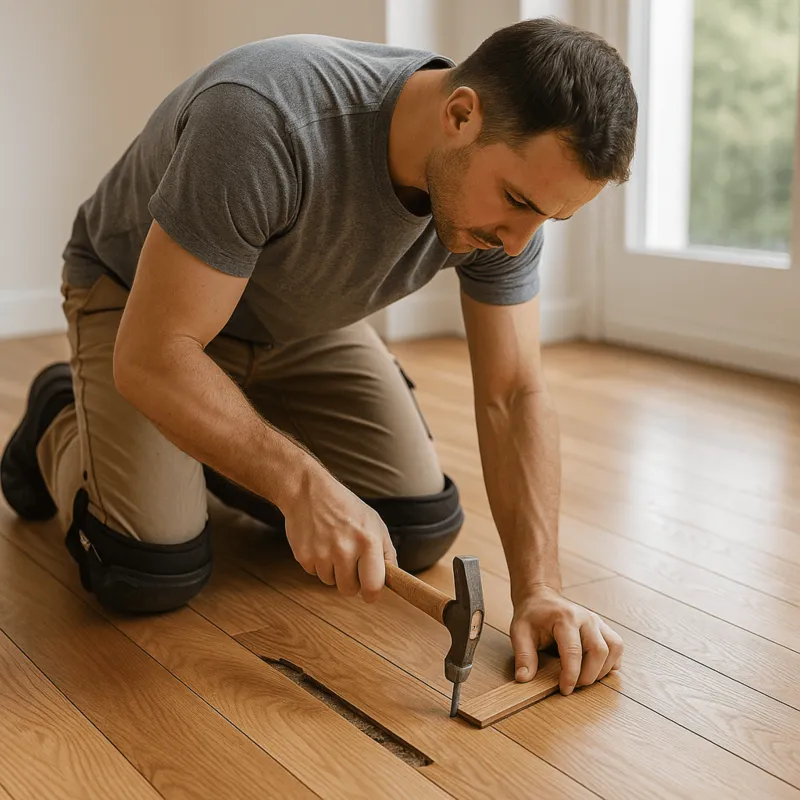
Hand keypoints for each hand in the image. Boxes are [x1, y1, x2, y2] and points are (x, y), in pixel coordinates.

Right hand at [282, 470, 397, 602]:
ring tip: (332, 546)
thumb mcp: (374, 523)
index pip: (373, 585)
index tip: (370, 593)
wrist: (309, 492)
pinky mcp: (304, 556)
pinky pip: (314, 574)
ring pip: (331, 582)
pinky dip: (318, 564)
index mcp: (368, 541)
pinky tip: (319, 543)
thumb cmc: (346, 508)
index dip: (372, 594)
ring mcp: (323, 554)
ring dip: (333, 571)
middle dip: (351, 582)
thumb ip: (386, 552)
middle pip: (349, 590)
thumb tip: (393, 579)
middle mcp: (345, 549)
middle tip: (349, 562)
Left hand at [510, 585, 622, 694]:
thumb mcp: (519, 632)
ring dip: (602, 670)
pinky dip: (611, 661)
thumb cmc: (531, 616)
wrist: (541, 597)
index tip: (565, 690)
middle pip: (599, 651)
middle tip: (574, 686)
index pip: (573, 651)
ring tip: (584, 678)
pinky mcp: (603, 627)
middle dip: (589, 675)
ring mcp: (597, 621)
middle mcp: (586, 618)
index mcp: (565, 618)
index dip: (571, 675)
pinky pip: (617, 646)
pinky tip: (596, 668)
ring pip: (613, 648)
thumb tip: (523, 679)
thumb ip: (523, 655)